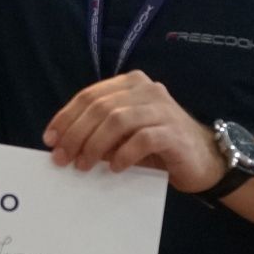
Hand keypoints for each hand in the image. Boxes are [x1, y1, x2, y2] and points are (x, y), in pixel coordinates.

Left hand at [42, 70, 224, 193]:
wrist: (204, 159)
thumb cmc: (157, 147)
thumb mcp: (124, 135)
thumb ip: (99, 131)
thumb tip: (63, 144)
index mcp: (130, 84)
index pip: (89, 96)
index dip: (66, 117)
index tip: (50, 140)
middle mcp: (146, 89)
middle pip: (100, 107)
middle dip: (75, 134)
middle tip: (63, 158)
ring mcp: (162, 108)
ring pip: (117, 120)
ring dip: (94, 145)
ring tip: (84, 165)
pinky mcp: (173, 132)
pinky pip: (141, 139)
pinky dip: (123, 155)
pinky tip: (115, 169)